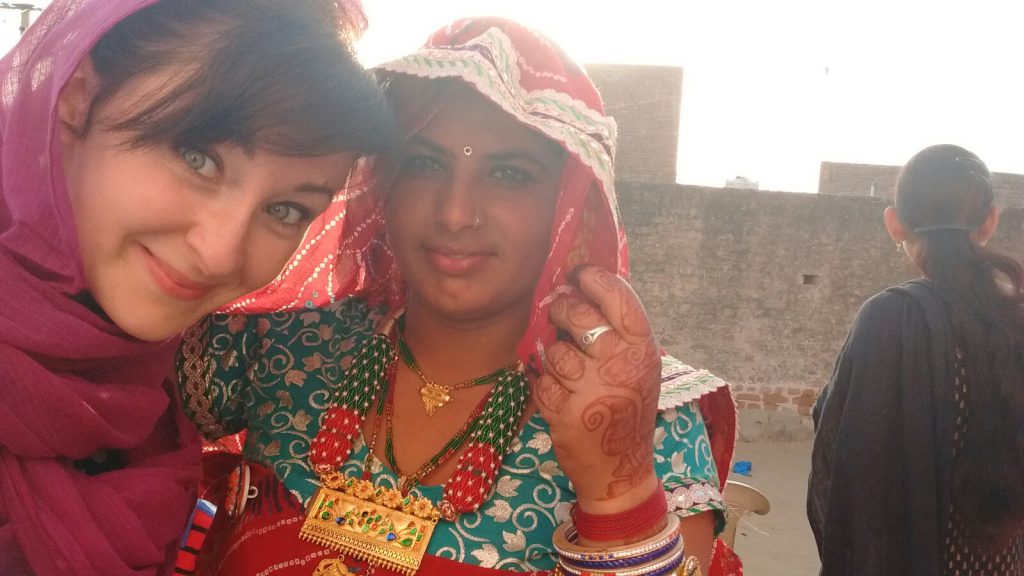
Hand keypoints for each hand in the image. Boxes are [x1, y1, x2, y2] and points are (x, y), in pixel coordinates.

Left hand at [535, 266, 661, 511]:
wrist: (620, 470)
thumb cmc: (627, 408)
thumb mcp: (638, 367)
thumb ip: (618, 331)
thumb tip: (581, 285)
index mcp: (643, 350)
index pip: (620, 298)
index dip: (595, 278)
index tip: (578, 273)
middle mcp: (622, 366)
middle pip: (578, 316)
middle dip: (562, 311)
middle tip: (559, 315)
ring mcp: (593, 390)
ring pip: (554, 349)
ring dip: (553, 357)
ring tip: (566, 370)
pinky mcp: (566, 413)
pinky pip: (540, 380)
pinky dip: (543, 385)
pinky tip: (558, 395)